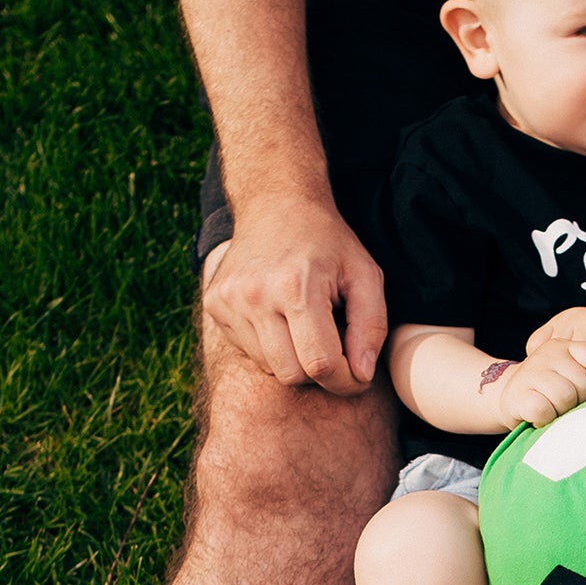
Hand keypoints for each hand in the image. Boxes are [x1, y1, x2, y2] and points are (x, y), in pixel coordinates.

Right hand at [201, 195, 387, 395]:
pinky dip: (272, 346)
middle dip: (320, 373)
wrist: (276, 203)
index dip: (346, 382)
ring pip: (271, 368)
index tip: (359, 377)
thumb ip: (372, 327)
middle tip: (336, 349)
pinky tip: (281, 317)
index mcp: (295, 287)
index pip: (320, 365)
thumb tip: (362, 375)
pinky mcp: (213, 305)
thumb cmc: (328, 242)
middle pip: (293, 374)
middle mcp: (254, 296)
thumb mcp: (365, 275)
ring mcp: (228, 301)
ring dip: (295, 359)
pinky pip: (250, 353)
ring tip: (307, 324)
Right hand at [492, 338, 585, 429]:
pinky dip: (546, 420)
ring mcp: (531, 371)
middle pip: (583, 383)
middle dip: (580, 400)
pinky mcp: (518, 394)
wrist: (510, 400)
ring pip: (565, 398)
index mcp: (566, 345)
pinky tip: (540, 417)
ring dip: (563, 412)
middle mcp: (548, 352)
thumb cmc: (554, 391)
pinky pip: (544, 411)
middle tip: (567, 404)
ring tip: (554, 410)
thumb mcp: (580, 376)